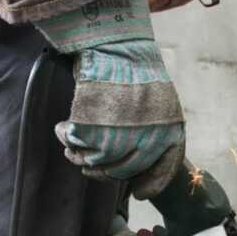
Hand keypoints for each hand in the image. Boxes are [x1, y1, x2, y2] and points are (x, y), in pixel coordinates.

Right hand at [36, 0, 184, 196]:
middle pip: (124, 170)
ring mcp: (122, 134)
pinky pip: (78, 145)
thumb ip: (155, 129)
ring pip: (98, 163)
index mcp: (171, 129)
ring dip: (83, 157)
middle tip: (92, 164)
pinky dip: (68, 138)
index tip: (140, 192)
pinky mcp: (95, 127)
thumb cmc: (135, 69)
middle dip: (106, 171)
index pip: (165, 168)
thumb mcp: (159, 100)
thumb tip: (140, 163)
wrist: (115, 43)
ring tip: (75, 147)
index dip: (152, 183)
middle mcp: (150, 137)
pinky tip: (65, 129)